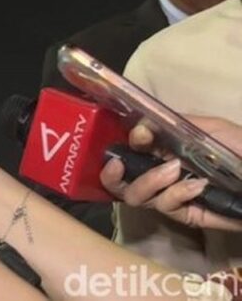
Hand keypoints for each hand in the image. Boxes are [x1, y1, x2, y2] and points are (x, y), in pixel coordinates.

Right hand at [100, 116, 241, 230]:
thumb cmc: (239, 148)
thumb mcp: (209, 128)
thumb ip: (174, 125)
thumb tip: (141, 127)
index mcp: (162, 152)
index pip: (128, 151)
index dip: (124, 145)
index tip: (138, 138)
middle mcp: (160, 175)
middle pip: (120, 183)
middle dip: (112, 176)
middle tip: (118, 166)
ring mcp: (171, 197)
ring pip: (137, 197)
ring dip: (150, 180)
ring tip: (175, 170)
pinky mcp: (186, 216)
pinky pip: (168, 207)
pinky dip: (178, 193)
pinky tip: (198, 186)